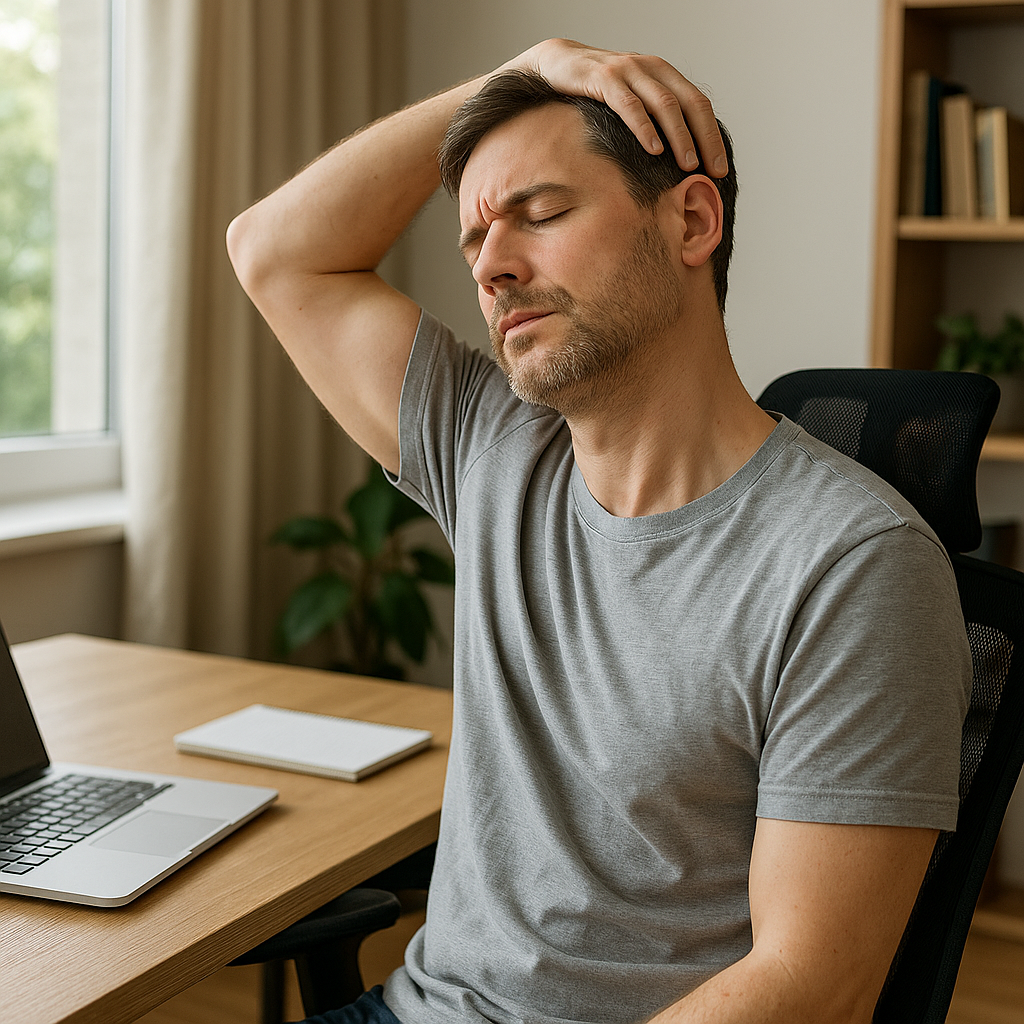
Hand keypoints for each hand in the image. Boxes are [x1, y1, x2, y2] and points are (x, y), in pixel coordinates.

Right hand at [501, 39, 727, 176]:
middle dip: (704, 139)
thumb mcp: (631, 100)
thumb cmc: (596, 91)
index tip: (720, 166)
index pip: (699, 104)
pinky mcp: (604, 78)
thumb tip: (676, 158)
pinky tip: (653, 150)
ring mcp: (628, 71)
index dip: (712, 135)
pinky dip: (644, 128)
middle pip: (689, 104)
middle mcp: (651, 68)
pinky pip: (630, 105)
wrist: (557, 65)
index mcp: (663, 74)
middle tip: (711, 170)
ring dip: (679, 136)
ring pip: (664, 104)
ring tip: (687, 164)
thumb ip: (652, 118)